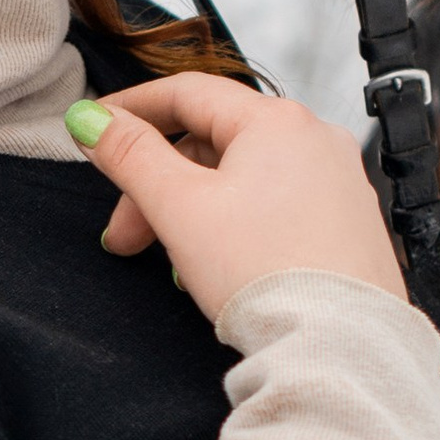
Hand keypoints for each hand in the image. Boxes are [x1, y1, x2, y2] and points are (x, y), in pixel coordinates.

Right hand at [67, 74, 404, 320]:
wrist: (337, 347)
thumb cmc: (265, 273)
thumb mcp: (179, 207)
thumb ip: (131, 156)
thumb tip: (93, 119)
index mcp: (276, 120)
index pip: (188, 92)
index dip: (132, 108)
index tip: (94, 127)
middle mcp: (315, 139)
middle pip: (213, 142)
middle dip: (157, 186)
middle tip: (124, 236)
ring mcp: (337, 182)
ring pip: (243, 178)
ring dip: (193, 211)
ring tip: (170, 263)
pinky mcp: (346, 224)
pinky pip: (275, 207)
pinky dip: (234, 226)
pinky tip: (216, 267)